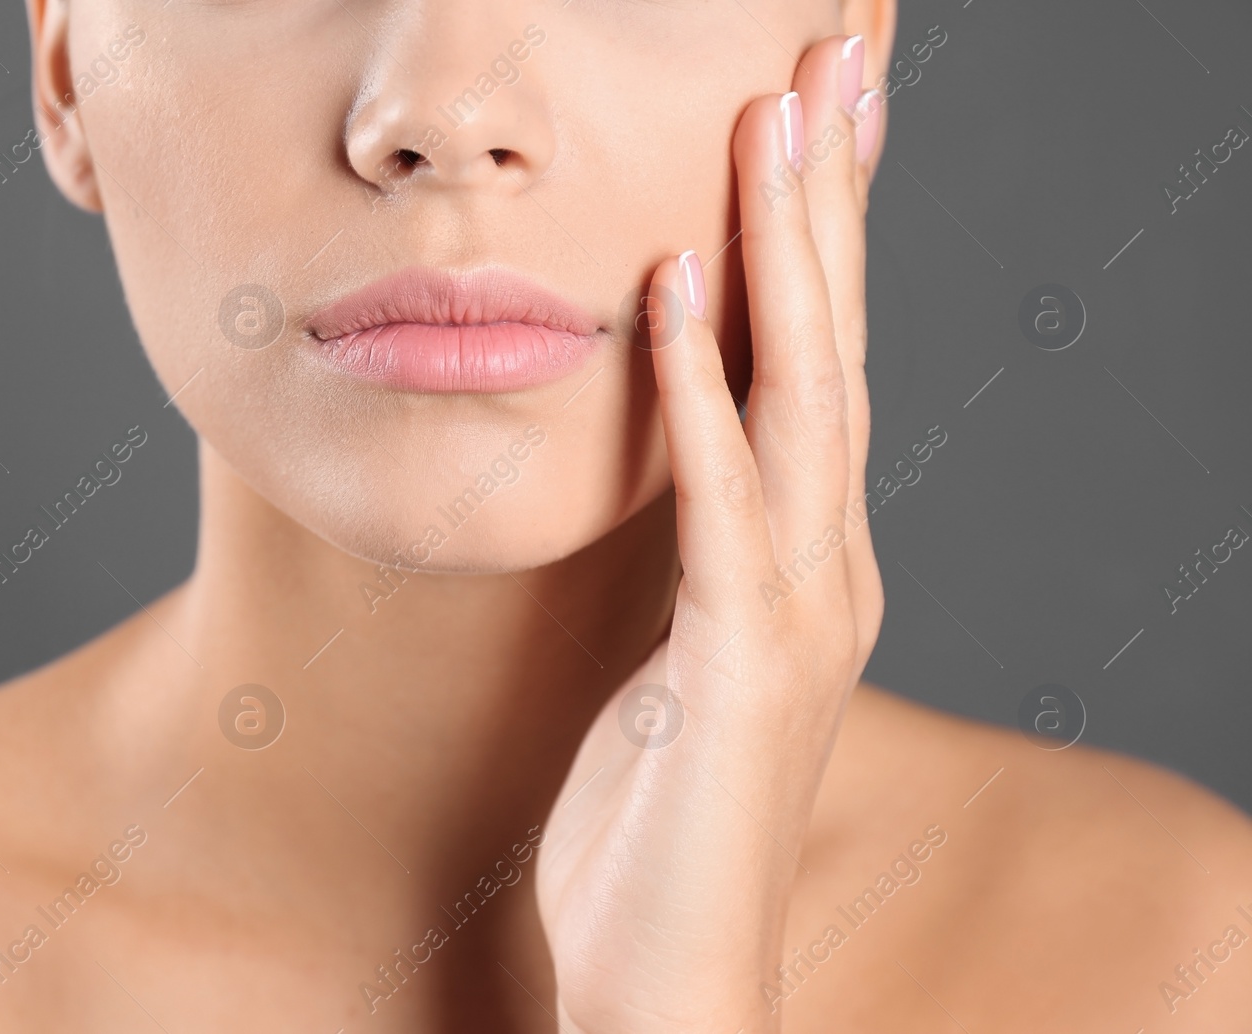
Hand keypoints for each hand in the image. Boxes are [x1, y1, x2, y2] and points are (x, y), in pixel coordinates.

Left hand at [536, 36, 884, 1033]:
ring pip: (803, 397)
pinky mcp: (745, 660)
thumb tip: (669, 462)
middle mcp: (830, 562)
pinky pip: (722, 498)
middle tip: (825, 67)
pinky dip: (704, 388)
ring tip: (773, 124)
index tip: (809, 120)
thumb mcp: (672, 651)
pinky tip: (683, 287)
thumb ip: (688, 553)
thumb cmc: (654, 814)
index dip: (822, 239)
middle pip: (834, 349)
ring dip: (788, 256)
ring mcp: (801, 609)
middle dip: (827, 203)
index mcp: (807, 553)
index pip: (819, 365)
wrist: (666, 968)